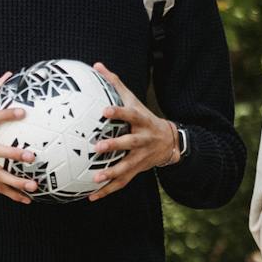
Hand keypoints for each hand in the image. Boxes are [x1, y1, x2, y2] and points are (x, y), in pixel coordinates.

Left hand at [85, 62, 178, 202]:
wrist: (169, 142)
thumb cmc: (144, 118)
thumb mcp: (134, 100)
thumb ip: (115, 84)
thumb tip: (97, 65)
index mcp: (140, 121)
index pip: (130, 114)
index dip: (118, 112)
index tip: (104, 111)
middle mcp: (142, 139)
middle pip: (129, 143)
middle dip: (114, 146)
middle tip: (97, 148)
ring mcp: (141, 157)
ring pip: (126, 167)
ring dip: (111, 173)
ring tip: (95, 178)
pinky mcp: (137, 170)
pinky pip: (122, 182)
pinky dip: (107, 190)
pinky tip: (91, 196)